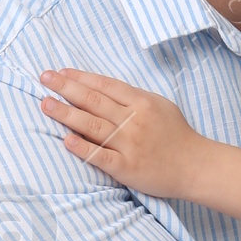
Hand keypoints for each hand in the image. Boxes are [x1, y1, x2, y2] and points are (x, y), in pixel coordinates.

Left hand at [39, 68, 204, 197]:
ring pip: (93, 125)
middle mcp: (134, 120)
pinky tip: (66, 140)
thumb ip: (133, 98)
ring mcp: (130, 144)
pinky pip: (101, 156)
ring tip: (46, 104)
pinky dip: (83, 148)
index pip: (104, 85)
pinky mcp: (128, 167)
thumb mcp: (160, 106)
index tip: (59, 72)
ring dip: (66, 114)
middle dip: (65, 88)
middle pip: (94, 101)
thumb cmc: (177, 135)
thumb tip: (102, 90)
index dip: (79, 77)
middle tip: (43, 79)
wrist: (197, 166)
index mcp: (141, 102)